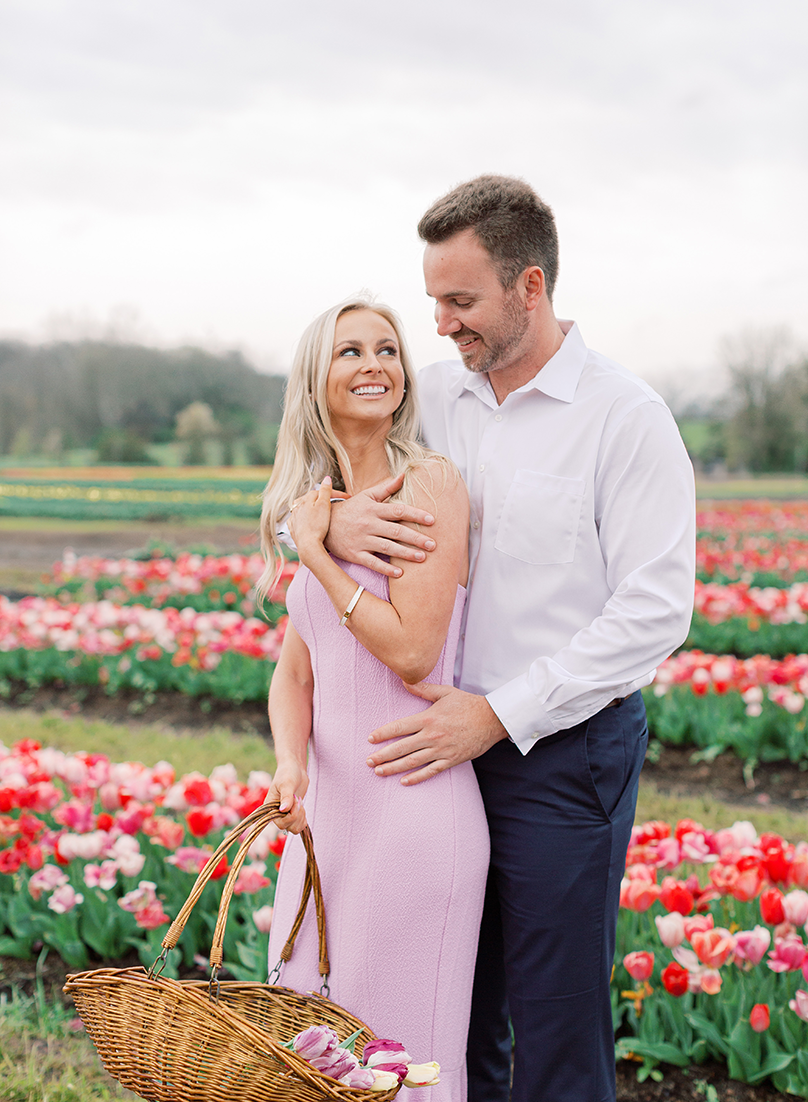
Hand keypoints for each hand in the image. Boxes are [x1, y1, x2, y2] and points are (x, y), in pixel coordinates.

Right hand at [265, 762, 308, 833]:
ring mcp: (285, 815)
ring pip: (295, 828)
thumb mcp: (286, 783)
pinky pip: (300, 824)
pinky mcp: (294, 813)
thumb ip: (286, 797)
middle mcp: (276, 813)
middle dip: (297, 815)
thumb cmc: (287, 773)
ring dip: (301, 817)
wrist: (295, 768)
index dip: (291, 816)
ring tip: (299, 802)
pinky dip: (304, 818)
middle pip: (288, 827)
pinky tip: (301, 806)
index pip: (280, 823)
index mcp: (270, 807)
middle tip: (298, 800)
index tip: (295, 800)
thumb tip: (284, 810)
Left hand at [288, 479, 332, 562]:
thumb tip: (327, 478)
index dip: (337, 494)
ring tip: (320, 509)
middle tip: (335, 501)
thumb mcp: (324, 505)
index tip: (347, 497)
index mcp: (306, 499)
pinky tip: (306, 520)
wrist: (308, 545)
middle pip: (311, 498)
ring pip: (303, 508)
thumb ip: (325, 491)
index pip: (322, 491)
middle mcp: (297, 507)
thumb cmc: (317, 526)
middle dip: (323, 498)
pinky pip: (297, 519)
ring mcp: (294, 518)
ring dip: (311, 507)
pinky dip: (303, 518)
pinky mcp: (293, 529)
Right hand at [325, 472, 436, 578]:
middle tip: (433, 545)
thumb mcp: (366, 496)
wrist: (323, 524)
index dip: (416, 514)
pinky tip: (400, 573)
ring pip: (387, 547)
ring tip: (422, 558)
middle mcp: (368, 524)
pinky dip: (386, 568)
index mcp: (373, 509)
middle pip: (396, 531)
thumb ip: (386, 488)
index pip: (398, 510)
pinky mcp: (355, 554)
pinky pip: (372, 563)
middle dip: (416, 538)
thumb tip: (404, 475)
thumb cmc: (350, 509)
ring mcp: (361, 540)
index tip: (432, 520)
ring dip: (405, 553)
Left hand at [366, 683, 507, 784]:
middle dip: (383, 755)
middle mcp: (432, 736)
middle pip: (402, 748)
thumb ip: (423, 688)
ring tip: (379, 772)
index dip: (383, 733)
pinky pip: (431, 771)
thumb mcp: (445, 692)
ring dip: (394, 768)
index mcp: (428, 718)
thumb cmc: (468, 704)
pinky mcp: (451, 760)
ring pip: (413, 762)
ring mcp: (442, 750)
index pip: (400, 727)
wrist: (492, 719)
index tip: (370, 738)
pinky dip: (417, 777)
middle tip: (368, 761)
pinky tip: (404, 781)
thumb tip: (404, 680)